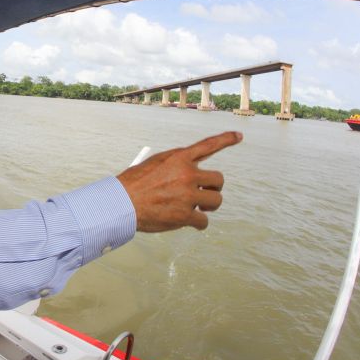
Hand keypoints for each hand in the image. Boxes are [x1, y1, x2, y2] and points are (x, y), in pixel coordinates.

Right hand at [117, 131, 241, 231]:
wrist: (121, 203)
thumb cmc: (134, 185)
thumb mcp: (155, 165)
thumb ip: (175, 167)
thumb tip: (194, 180)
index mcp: (179, 158)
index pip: (208, 145)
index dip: (226, 139)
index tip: (239, 135)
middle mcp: (187, 173)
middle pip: (218, 179)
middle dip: (213, 188)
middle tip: (202, 196)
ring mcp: (188, 195)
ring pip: (215, 201)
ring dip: (207, 206)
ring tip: (196, 209)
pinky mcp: (185, 215)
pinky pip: (203, 221)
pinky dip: (198, 224)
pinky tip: (188, 223)